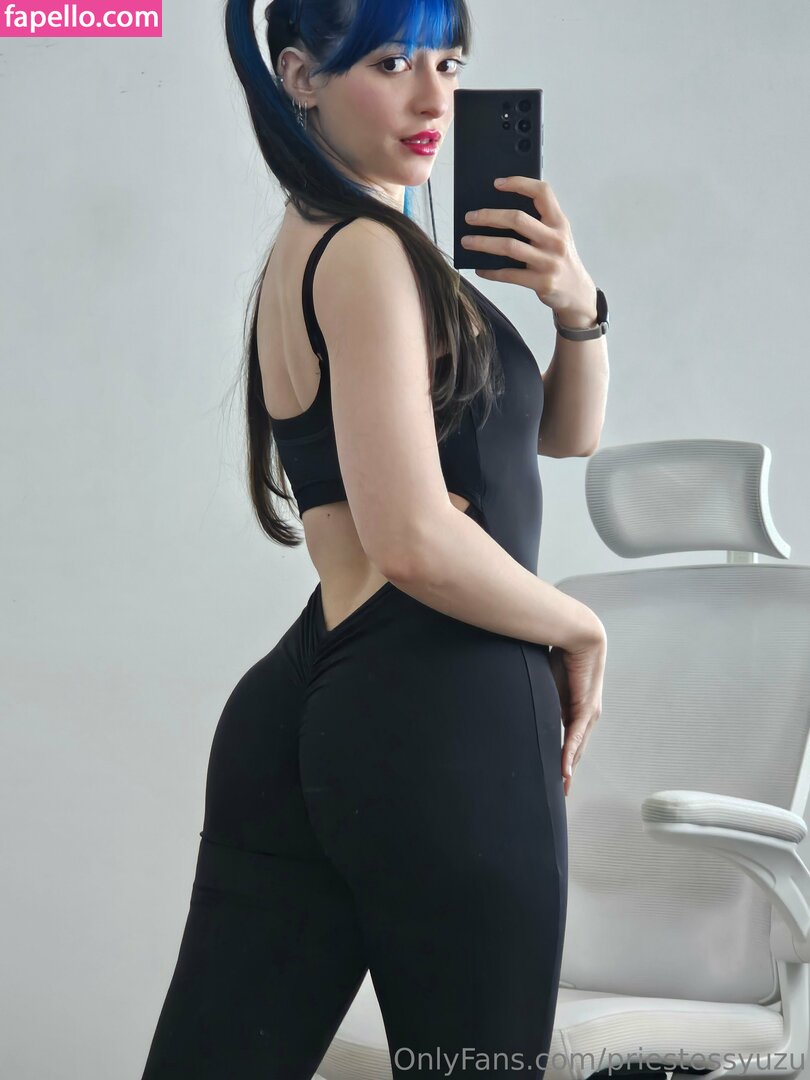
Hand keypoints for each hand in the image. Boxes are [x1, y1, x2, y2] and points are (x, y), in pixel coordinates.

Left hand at [461, 176, 596, 324]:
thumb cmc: (559, 259)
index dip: (520, 183)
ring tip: (466, 241)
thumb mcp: (557, 236)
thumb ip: (538, 223)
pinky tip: (480, 269)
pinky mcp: (541, 282)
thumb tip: (497, 215)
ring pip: (509, 246)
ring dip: (483, 243)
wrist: (576, 293)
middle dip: (489, 216)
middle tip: (470, 217)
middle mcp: (555, 239)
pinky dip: (491, 271)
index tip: (497, 183)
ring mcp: (549, 262)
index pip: (542, 193)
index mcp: (559, 223)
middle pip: (517, 219)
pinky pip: (509, 274)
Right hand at [547, 625, 605, 796]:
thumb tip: (522, 700)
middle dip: (567, 771)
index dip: (564, 758)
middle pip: (576, 749)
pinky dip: (568, 754)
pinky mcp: (586, 708)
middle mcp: (587, 714)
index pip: (571, 740)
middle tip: (560, 792)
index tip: (557, 777)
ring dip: (568, 768)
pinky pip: (575, 736)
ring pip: (577, 747)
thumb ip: (539, 695)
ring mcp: (589, 713)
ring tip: (561, 788)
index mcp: (577, 708)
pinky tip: (564, 770)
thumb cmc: (560, 652)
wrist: (578, 634)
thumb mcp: (546, 681)